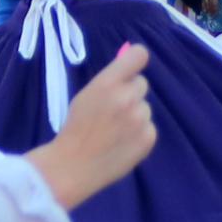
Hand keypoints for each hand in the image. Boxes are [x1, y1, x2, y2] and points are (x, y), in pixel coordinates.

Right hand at [26, 44, 155, 207]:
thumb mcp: (86, 96)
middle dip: (131, 93)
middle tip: (114, 110)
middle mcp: (127, 97)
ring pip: (145, 107)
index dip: (136, 60)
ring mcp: (140, 118)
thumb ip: (108, 82)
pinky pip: (149, 127)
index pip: (138, 55)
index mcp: (107, 83)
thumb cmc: (75, 129)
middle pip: (141, 84)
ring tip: (116, 132)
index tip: (131, 69)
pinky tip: (123, 144)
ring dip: (135, 115)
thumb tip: (128, 71)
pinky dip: (139, 134)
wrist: (72, 166)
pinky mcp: (149, 137)